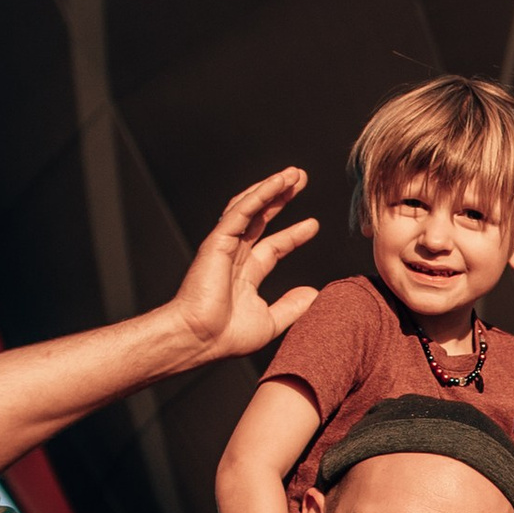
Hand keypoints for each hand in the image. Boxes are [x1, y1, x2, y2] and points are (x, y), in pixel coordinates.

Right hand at [166, 171, 319, 370]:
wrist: (199, 338)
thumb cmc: (225, 336)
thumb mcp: (270, 322)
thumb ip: (292, 306)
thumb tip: (313, 294)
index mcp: (245, 274)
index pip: (273, 246)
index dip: (293, 234)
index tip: (313, 224)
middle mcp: (234, 256)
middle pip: (261, 218)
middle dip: (281, 198)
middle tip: (300, 181)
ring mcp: (224, 246)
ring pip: (250, 207)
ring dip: (271, 188)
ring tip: (293, 174)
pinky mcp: (217, 240)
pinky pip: (241, 211)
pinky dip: (259, 194)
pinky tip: (277, 181)